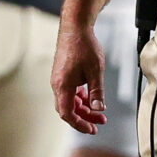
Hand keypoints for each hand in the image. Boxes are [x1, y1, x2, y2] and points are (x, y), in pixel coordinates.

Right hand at [53, 18, 107, 133]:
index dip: (79, 124)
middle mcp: (57, 84)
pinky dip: (80, 98)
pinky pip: (70, 92)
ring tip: (99, 112)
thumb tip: (98, 109)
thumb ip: (97, 92)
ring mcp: (59, 80)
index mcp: (62, 85)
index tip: (91, 129)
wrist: (75, 28)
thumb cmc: (84, 46)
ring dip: (83, 108)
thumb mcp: (96, 71)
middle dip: (84, 118)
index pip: (67, 113)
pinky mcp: (63, 75)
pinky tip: (91, 99)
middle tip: (98, 124)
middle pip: (68, 110)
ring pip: (69, 101)